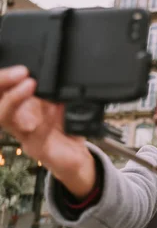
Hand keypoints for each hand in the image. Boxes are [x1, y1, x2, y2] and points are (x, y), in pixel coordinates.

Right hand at [0, 66, 95, 198]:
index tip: (18, 67)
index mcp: (21, 110)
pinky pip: (37, 134)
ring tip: (30, 83)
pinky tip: (56, 106)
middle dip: (2, 84)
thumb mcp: (62, 107)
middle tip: (20, 71)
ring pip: (5, 118)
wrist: (78, 160)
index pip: (3, 92)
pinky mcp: (37, 149)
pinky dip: (47, 118)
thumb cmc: (68, 132)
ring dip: (15, 99)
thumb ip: (55, 93)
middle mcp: (17, 123)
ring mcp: (24, 137)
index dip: (4, 79)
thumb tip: (55, 73)